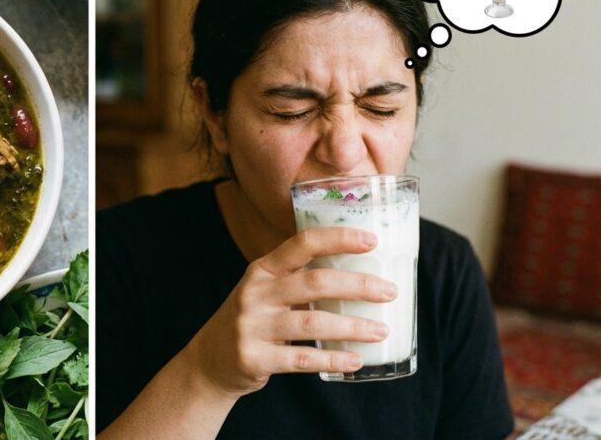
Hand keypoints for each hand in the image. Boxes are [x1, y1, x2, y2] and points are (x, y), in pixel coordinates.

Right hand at [181, 227, 397, 396]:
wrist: (211, 360)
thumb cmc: (253, 319)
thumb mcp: (265, 290)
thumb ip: (298, 279)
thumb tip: (359, 270)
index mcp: (262, 270)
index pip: (302, 244)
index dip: (338, 238)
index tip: (371, 240)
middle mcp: (255, 294)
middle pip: (314, 283)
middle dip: (358, 285)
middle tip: (389, 291)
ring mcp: (252, 326)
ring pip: (313, 322)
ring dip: (352, 327)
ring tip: (381, 331)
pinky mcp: (254, 358)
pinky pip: (302, 358)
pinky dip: (333, 359)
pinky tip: (354, 360)